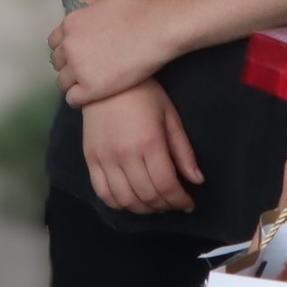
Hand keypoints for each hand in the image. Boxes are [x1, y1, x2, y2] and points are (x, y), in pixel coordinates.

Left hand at [49, 0, 171, 103]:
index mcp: (70, 24)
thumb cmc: (140, 6)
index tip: (83, 51)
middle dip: (69, 65)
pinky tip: (94, 94)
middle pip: (57, 63)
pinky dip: (80, 99)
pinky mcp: (91, 88)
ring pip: (62, 82)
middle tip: (89, 68)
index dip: (68, 47)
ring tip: (91, 82)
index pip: (54, 42)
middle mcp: (69, 46)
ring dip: (73, 83)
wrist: (159, 29)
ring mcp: (79, 68)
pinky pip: (72, 99)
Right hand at [79, 79, 203, 214]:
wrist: (105, 77)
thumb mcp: (170, 116)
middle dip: (165, 206)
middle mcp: (125, 155)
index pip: (166, 185)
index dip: (180, 200)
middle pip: (147, 196)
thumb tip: (196, 180)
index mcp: (149, 143)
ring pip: (125, 200)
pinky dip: (118, 204)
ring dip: (143, 209)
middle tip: (173, 203)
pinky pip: (102, 192)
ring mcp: (105, 158)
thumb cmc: (143, 93)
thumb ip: (183, 151)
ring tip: (154, 204)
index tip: (188, 204)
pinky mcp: (90, 158)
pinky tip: (130, 200)